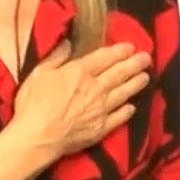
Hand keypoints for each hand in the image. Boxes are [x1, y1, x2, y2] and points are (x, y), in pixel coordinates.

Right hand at [12, 41, 150, 158]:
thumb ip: (56, 57)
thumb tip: (68, 43)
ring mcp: (101, 109)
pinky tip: (132, 107)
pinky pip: (119, 117)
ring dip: (136, 84)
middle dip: (135, 64)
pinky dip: (127, 111)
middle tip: (146, 58)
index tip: (130, 47)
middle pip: (119, 73)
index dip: (119, 51)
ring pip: (123, 93)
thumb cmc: (33, 103)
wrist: (38, 137)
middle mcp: (95, 88)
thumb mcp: (39, 73)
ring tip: (146, 77)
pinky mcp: (101, 128)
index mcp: (80, 72)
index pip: (105, 58)